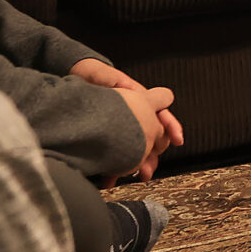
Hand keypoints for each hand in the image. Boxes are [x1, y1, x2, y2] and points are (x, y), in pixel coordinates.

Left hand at [73, 60, 183, 179]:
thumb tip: (126, 85)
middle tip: (148, 170)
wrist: (73, 80)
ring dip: (138, 165)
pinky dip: (115, 168)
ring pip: (136, 149)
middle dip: (152, 155)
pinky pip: (116, 155)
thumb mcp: (99, 74)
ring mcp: (122, 127)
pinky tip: (110, 177)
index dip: (171, 127)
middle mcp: (134, 115)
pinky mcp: (108, 137)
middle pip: (151, 137)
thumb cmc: (90, 75)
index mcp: (138, 99)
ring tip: (137, 177)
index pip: (160, 114)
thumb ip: (113, 79)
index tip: (177, 140)